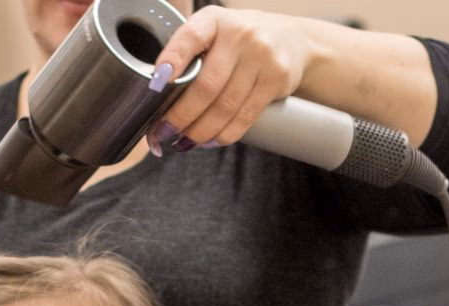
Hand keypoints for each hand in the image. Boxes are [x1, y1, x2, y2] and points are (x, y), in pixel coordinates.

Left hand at [150, 7, 310, 149]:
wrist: (292, 39)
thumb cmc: (240, 40)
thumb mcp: (214, 32)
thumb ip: (190, 53)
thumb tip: (158, 93)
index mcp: (214, 20)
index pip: (190, 38)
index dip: (172, 60)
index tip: (156, 83)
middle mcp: (239, 35)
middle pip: (206, 85)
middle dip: (181, 115)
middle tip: (163, 132)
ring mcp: (261, 58)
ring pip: (225, 107)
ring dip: (200, 131)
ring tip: (184, 142)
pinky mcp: (276, 80)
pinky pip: (245, 117)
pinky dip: (224, 135)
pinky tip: (209, 141)